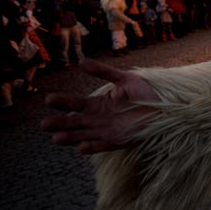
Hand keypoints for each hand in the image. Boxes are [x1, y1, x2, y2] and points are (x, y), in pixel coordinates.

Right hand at [42, 59, 158, 153]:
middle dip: (59, 124)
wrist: (165, 106)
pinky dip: (91, 147)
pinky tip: (81, 147)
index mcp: (97, 104)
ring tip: (56, 138)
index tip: (49, 99)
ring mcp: (106, 131)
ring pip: (83, 135)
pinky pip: (102, 146)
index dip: (62, 102)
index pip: (75, 104)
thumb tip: (81, 62)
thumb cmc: (145, 92)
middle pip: (74, 122)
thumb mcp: (124, 78)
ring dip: (70, 137)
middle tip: (45, 124)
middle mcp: (98, 119)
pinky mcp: (118, 141)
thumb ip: (103, 72)